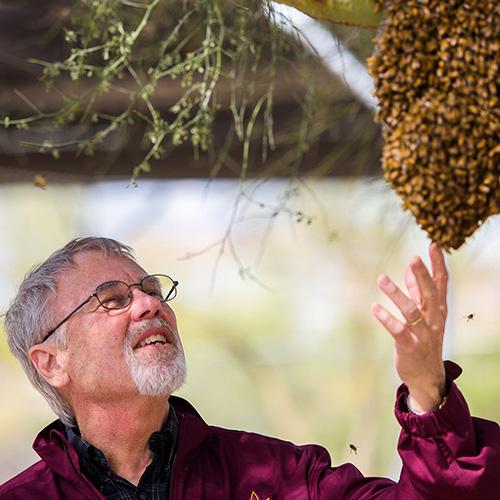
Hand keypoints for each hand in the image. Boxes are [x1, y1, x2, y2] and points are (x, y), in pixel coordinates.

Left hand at [372, 243, 446, 412]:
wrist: (427, 377)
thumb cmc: (425, 340)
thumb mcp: (426, 316)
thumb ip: (419, 293)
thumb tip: (412, 270)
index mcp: (438, 309)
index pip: (441, 283)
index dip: (438, 264)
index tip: (434, 245)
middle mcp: (433, 320)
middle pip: (429, 294)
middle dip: (422, 275)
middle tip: (413, 258)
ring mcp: (423, 334)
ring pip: (412, 311)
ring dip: (397, 294)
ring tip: (381, 279)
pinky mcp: (409, 346)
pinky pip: (398, 331)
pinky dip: (387, 319)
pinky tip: (374, 308)